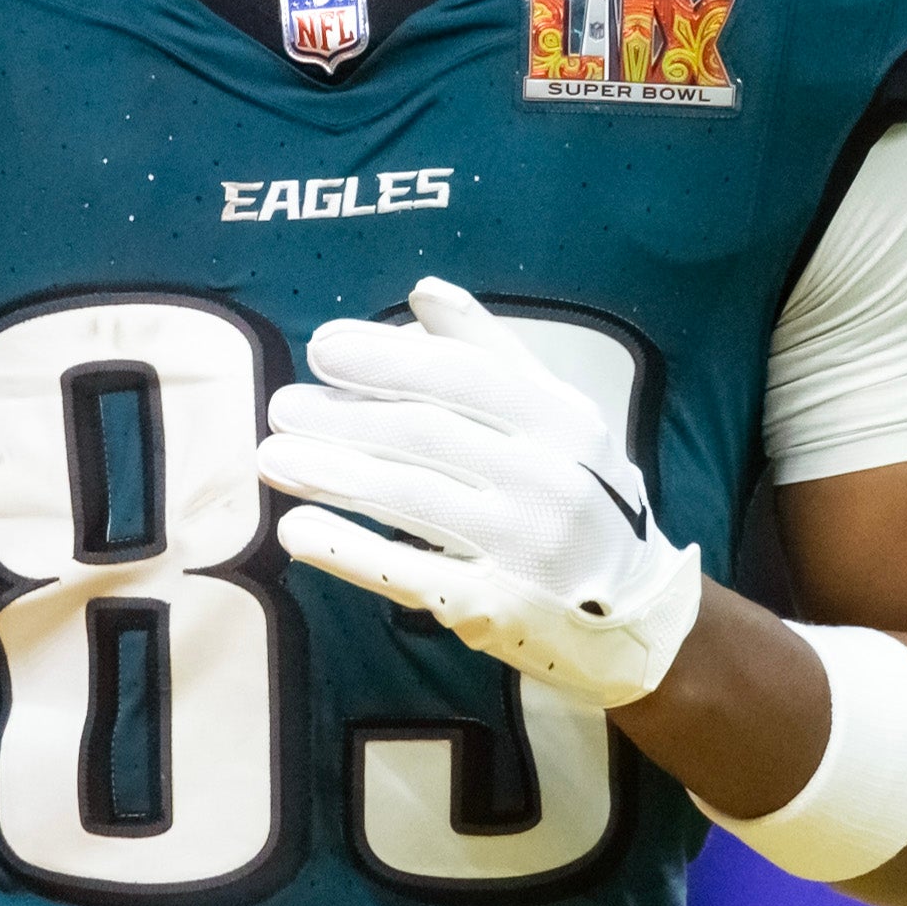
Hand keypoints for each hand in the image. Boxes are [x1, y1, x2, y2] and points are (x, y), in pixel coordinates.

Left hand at [258, 274, 702, 709]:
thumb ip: (490, 352)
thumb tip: (422, 291)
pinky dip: (348, 550)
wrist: (634, 614)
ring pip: (411, 501)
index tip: (322, 348)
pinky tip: (296, 529)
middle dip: (344, 417)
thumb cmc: (580, 493)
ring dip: (332, 475)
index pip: (464, 377)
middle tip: (282, 406)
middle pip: (428, 436)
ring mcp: (525, 549)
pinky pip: (409, 575)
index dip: (388, 359)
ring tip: (272, 457)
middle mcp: (550, 480)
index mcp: (565, 421)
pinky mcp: (496, 609)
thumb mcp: (558, 416)